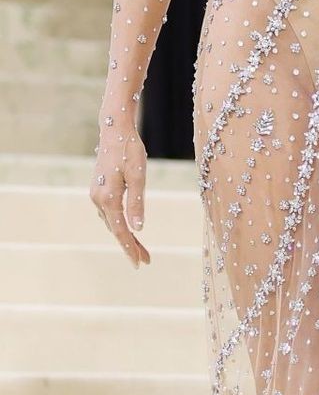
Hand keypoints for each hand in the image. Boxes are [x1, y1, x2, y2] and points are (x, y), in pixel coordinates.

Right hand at [90, 122, 149, 266]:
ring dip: (126, 235)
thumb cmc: (129, 151)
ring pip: (112, 222)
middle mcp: (98, 199)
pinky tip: (128, 228)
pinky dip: (119, 223)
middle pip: (116, 229)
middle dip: (131, 245)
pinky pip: (109, 213)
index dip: (130, 248)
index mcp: (108, 198)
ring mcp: (96, 194)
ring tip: (141, 249)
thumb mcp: (138, 177)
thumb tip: (138, 229)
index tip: (140, 263)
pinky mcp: (98, 189)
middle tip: (146, 261)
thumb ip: (137, 203)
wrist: (114, 131)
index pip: (120, 231)